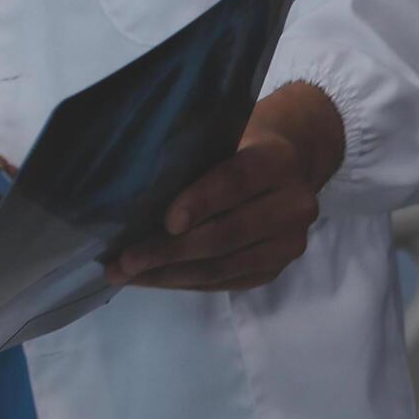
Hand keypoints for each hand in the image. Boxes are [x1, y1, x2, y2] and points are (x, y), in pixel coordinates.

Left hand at [107, 82, 344, 290]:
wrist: (287, 165)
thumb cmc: (237, 145)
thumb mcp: (221, 136)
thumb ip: (191, 157)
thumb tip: (133, 189)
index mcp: (278, 161)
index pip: (236, 183)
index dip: (201, 203)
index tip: (167, 222)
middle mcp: (294, 204)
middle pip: (225, 234)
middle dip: (169, 251)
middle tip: (125, 261)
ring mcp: (288, 242)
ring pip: (221, 266)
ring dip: (168, 274)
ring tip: (126, 274)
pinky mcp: (274, 268)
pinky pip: (223, 282)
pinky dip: (182, 281)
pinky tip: (151, 277)